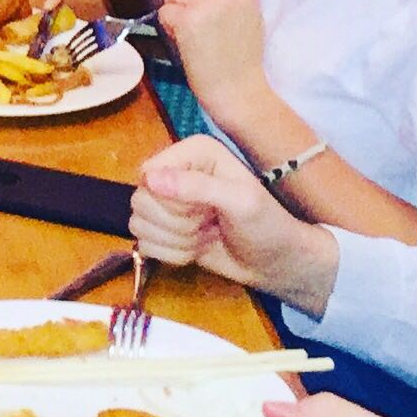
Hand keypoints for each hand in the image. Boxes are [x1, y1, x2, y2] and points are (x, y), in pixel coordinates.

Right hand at [127, 135, 337, 308]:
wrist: (277, 263)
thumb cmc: (268, 226)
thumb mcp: (241, 202)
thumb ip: (198, 187)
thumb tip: (150, 179)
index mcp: (194, 153)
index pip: (148, 173)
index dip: (168, 199)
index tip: (201, 211)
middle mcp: (176, 173)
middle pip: (140, 201)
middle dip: (175, 225)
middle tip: (207, 225)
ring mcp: (168, 203)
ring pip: (139, 224)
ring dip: (175, 242)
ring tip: (205, 237)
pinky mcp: (165, 230)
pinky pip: (144, 244)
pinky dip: (171, 254)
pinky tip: (196, 250)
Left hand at [154, 0, 270, 119]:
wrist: (237, 89)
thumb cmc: (240, 54)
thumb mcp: (247, 11)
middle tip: (194, 14)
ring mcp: (207, 4)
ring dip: (175, 9)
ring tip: (190, 30)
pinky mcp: (188, 20)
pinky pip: (164, 10)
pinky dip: (169, 25)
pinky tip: (184, 39)